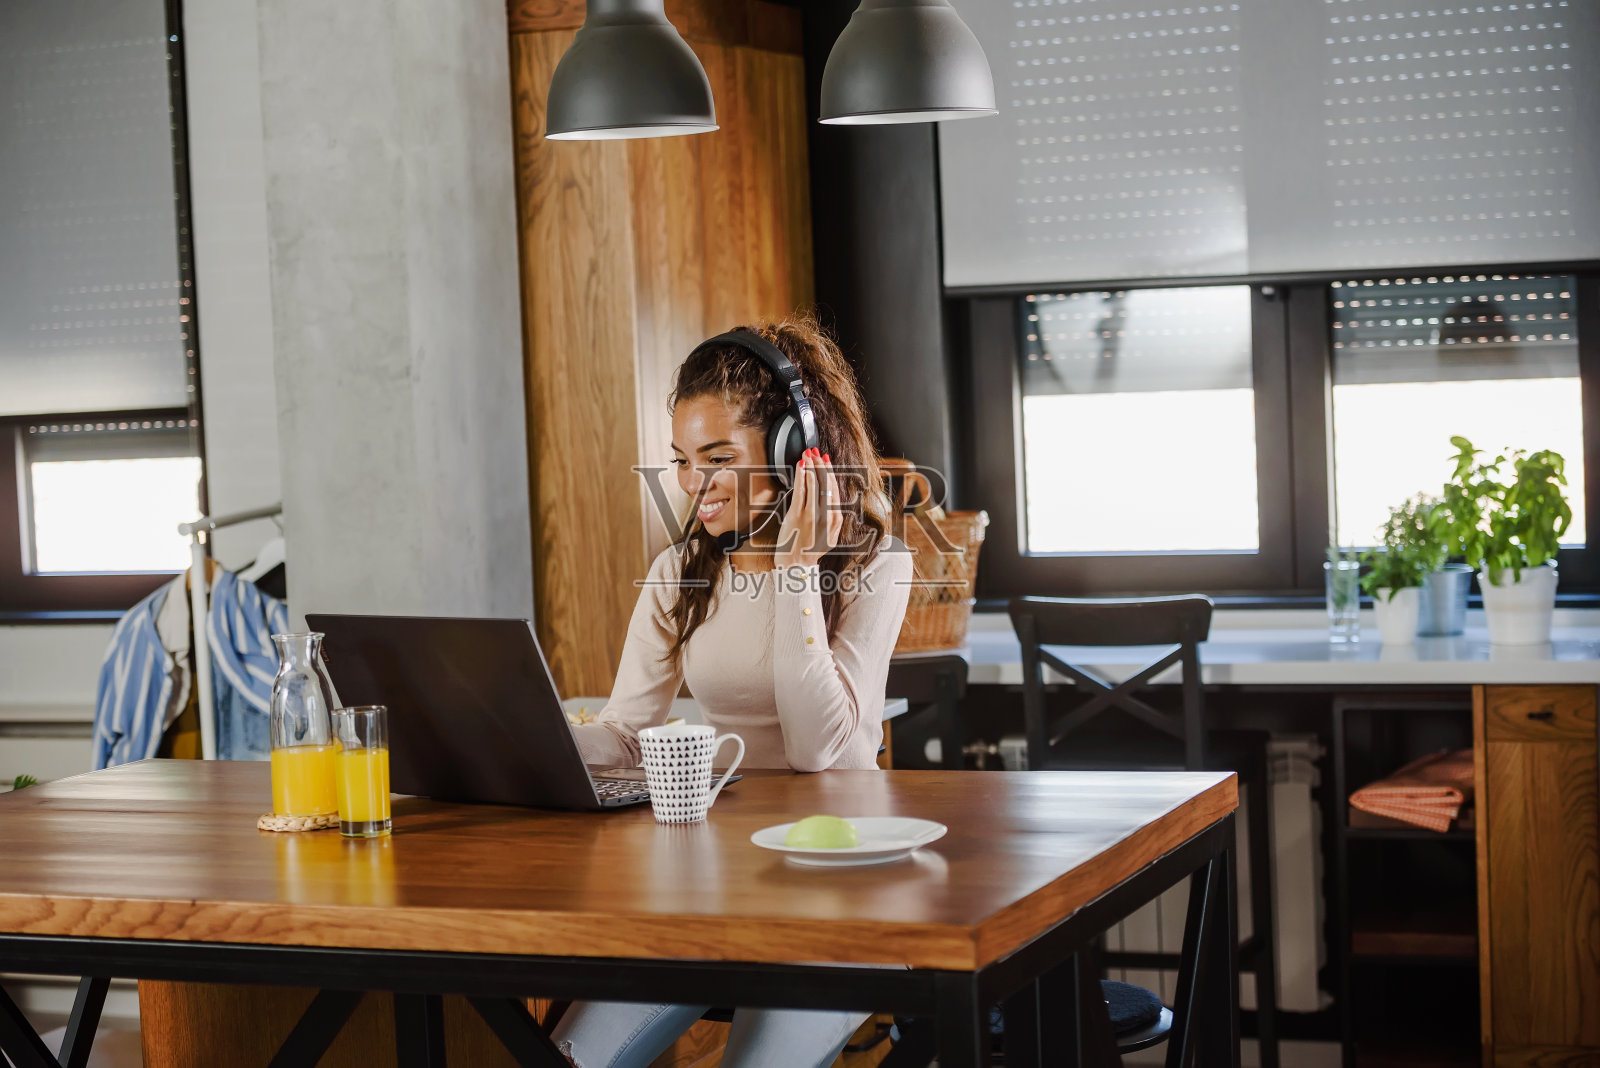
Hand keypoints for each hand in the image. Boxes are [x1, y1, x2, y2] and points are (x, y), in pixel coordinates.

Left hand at [775, 448, 840, 568]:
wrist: (796, 567)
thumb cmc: (809, 552)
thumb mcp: (830, 538)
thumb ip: (834, 521)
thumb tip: (833, 503)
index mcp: (835, 521)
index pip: (834, 490)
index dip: (831, 473)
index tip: (826, 461)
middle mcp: (825, 516)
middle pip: (826, 484)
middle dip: (821, 465)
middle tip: (816, 452)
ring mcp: (811, 515)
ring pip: (814, 485)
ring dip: (811, 466)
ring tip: (808, 454)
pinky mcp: (797, 516)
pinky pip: (801, 491)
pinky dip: (802, 476)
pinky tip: (801, 466)